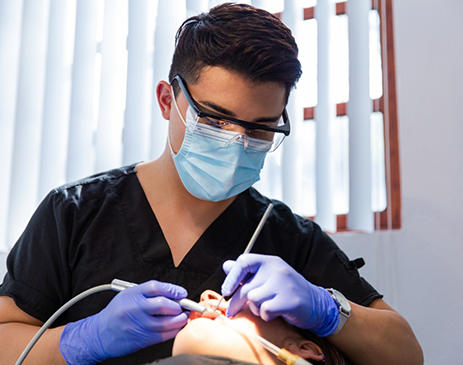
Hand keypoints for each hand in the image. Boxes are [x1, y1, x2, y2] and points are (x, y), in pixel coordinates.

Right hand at [59, 280, 188, 364]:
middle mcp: (134, 308)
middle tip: (183, 306)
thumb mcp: (128, 296)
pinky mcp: (140, 339)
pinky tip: (177, 327)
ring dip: (179, 319)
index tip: (181, 293)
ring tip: (183, 317)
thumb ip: (148, 294)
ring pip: (165, 322)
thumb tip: (172, 295)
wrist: (98, 334)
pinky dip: (173, 331)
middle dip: (177, 305)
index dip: (172, 289)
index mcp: (132, 294)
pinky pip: (162, 335)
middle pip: (162, 304)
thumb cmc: (116, 313)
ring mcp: (137, 324)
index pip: (156, 287)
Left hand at [221, 254, 338, 336]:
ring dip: (256, 308)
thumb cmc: (286, 290)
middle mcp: (276, 269)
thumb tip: (226, 266)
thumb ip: (247, 272)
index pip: (243, 261)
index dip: (231, 277)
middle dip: (236, 303)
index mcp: (269, 261)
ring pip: (253, 299)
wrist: (315, 303)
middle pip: (246, 287)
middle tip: (231, 311)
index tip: (226, 290)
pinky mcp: (289, 300)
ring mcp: (284, 284)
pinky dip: (266, 316)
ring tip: (265, 307)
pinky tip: (274, 313)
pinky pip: (265, 311)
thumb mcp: (267, 276)